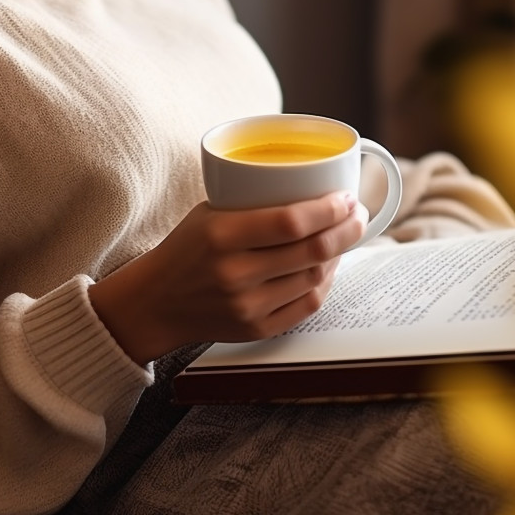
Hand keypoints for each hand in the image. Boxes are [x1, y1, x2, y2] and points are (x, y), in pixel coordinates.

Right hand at [89, 191, 366, 364]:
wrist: (156, 302)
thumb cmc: (187, 248)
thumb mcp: (210, 213)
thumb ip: (255, 204)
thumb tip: (315, 185)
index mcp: (221, 235)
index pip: (291, 222)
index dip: (328, 210)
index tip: (346, 197)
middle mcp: (235, 273)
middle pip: (312, 251)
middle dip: (347, 229)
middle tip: (358, 214)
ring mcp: (247, 306)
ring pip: (315, 278)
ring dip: (339, 255)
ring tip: (343, 237)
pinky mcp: (256, 329)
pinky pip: (307, 306)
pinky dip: (324, 283)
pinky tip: (327, 267)